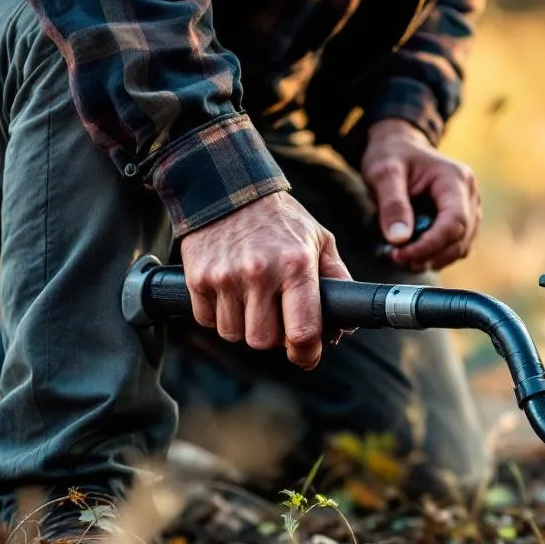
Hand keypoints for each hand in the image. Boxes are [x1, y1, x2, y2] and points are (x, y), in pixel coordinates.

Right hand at [179, 191, 351, 369]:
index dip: (306, 354)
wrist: (228, 187)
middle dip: (273, 337)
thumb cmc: (281, 219)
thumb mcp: (319, 240)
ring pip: (234, 334)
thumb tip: (346, 323)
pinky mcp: (198, 277)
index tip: (306, 356)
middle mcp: (260, 272)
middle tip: (276, 318)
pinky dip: (218, 315)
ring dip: (243, 325)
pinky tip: (229, 293)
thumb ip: (337, 279)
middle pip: (264, 341)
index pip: (302, 331)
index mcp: (296, 265)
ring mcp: (225, 276)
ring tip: (251, 299)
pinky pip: (207, 320)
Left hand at [361, 119, 480, 271]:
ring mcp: (468, 209)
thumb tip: (399, 239)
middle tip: (396, 258)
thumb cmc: (393, 155)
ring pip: (458, 247)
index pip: (454, 222)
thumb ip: (392, 205)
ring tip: (400, 255)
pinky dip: (433, 254)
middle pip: (460, 239)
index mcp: (455, 179)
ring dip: (431, 258)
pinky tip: (411, 251)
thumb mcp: (384, 173)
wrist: (399, 147)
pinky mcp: (460, 221)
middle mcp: (469, 195)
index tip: (401, 254)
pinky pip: (452, 247)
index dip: (430, 244)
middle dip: (429, 254)